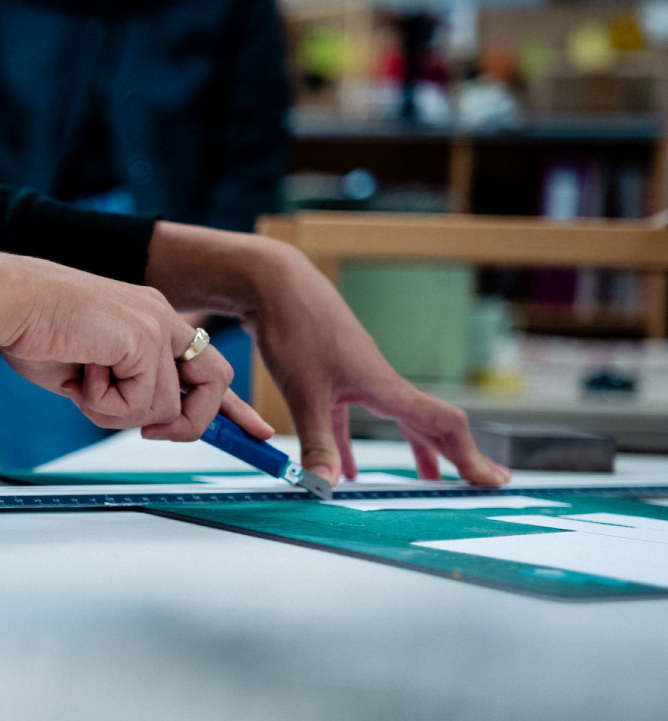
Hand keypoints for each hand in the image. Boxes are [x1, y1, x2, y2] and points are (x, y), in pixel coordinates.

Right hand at [0, 249, 271, 441]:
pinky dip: (105, 404)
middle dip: (190, 422)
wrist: (11, 304)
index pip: (205, 367)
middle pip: (215, 382)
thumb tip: (140, 421)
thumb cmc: (35, 332)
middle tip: (150, 431)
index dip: (232, 407)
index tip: (257, 433)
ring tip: (85, 384)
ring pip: (166, 405)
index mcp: (149, 321)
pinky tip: (82, 374)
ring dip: (118, 412)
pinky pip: (142, 402)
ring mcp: (156, 324)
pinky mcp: (144, 337)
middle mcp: (160, 317)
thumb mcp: (90, 374)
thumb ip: (122, 393)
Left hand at [144, 223, 509, 487]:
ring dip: (413, 447)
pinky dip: (352, 443)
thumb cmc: (295, 328)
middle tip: (475, 484)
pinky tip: (345, 468)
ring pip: (394, 417)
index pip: (443, 424)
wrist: (274, 282)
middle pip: (427, 422)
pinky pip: (352, 415)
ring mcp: (356, 374)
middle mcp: (378, 380)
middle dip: (452, 455)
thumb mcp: (304, 393)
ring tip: (426, 479)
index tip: (495, 481)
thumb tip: (327, 488)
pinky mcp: (331, 371)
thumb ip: (318, 443)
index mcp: (385, 385)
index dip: (470, 456)